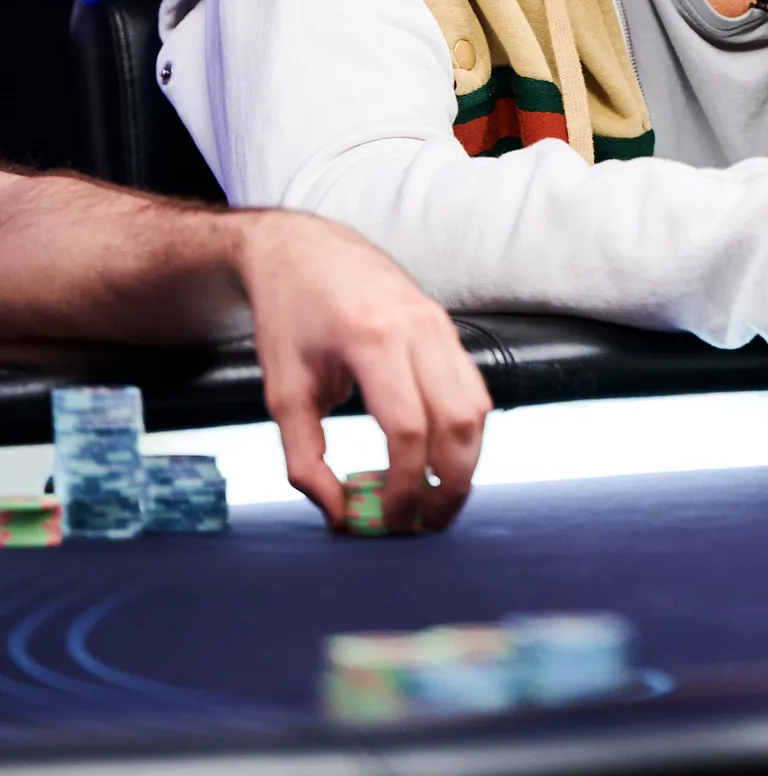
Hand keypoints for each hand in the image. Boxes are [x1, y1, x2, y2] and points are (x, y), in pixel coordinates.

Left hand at [234, 213, 491, 533]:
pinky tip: (437, 458)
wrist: (305, 250)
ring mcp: (438, 322)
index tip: (389, 522)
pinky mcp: (446, 325)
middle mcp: (416, 326)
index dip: (404, 486)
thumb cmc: (288, 318)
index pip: (408, 428)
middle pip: (460, 421)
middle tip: (425, 525)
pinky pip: (471, 387)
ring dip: (465, 462)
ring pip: (477, 406)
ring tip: (434, 499)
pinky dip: (464, 431)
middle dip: (449, 485)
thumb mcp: (281, 392)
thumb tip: (341, 515)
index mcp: (370, 338)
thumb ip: (305, 460)